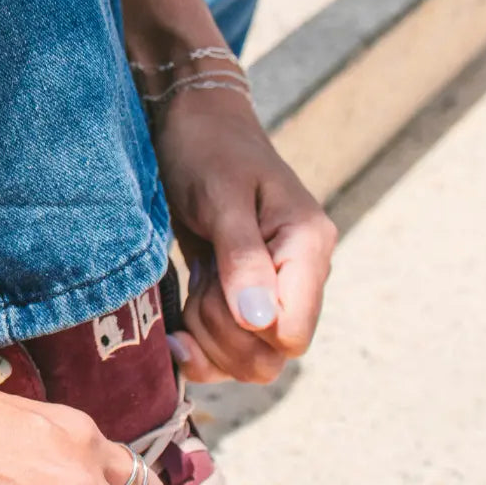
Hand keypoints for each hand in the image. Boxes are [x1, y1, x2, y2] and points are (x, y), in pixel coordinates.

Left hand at [154, 89, 337, 383]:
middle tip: (201, 283)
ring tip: (194, 287)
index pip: (294, 334)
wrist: (191, 124)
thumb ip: (242, 259)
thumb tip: (261, 321)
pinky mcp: (242, 300)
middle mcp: (299, 276)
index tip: (217, 291)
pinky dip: (198, 349)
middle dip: (222, 335)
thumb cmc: (208, 149)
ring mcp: (272, 292)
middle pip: (270, 356)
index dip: (250, 333)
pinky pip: (227, 353)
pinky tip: (177, 331)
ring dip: (207, 338)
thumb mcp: (221, 198)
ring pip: (247, 360)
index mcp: (308, 246)